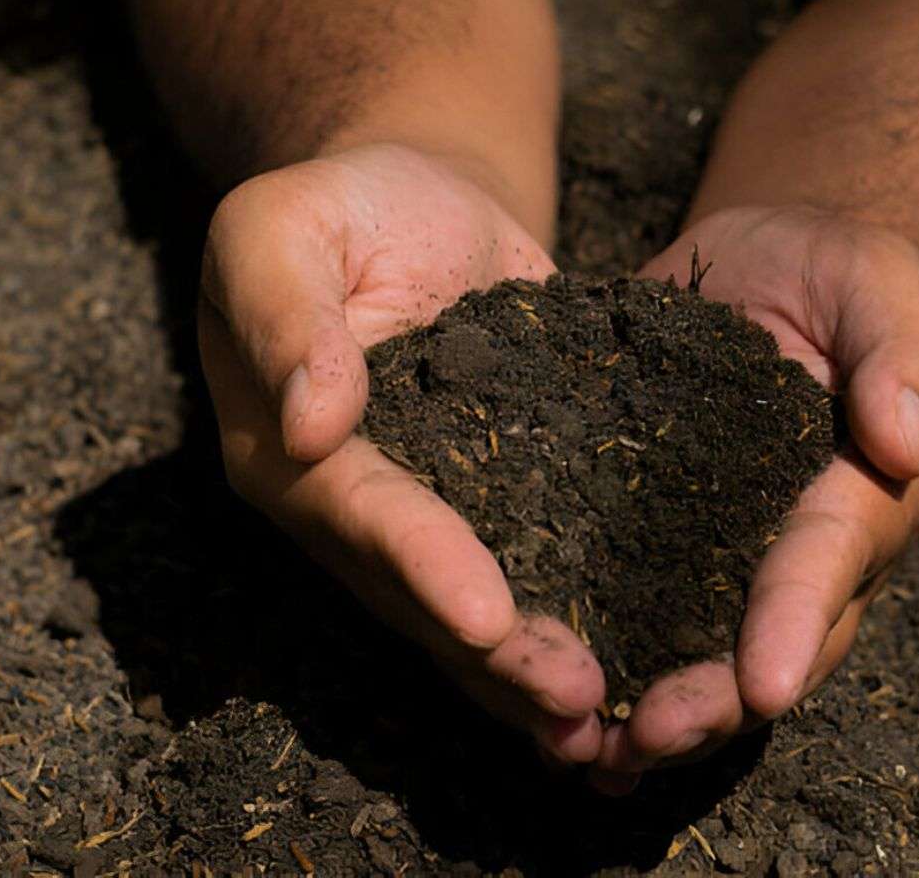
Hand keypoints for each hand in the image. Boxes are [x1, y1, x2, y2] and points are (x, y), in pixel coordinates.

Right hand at [197, 144, 605, 762]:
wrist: (423, 199)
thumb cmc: (345, 201)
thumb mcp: (284, 226)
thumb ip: (283, 315)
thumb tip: (307, 423)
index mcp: (287, 451)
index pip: (357, 515)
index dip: (421, 565)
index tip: (486, 616)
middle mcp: (353, 506)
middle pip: (421, 592)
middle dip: (497, 653)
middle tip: (574, 699)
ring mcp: (429, 514)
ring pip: (477, 608)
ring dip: (537, 669)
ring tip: (611, 718)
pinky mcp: (499, 499)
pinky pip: (534, 565)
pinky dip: (573, 618)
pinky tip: (635, 668)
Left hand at [588, 206, 918, 792]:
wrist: (753, 267)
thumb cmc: (828, 268)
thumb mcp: (875, 277)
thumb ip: (902, 348)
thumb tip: (908, 438)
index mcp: (862, 491)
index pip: (832, 557)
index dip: (799, 619)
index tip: (767, 683)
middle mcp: (799, 546)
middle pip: (765, 638)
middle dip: (714, 698)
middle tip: (650, 739)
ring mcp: (727, 552)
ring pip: (699, 649)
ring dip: (652, 707)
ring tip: (590, 755)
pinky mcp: (658, 539)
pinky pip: (637, 612)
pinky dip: (605, 665)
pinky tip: (553, 720)